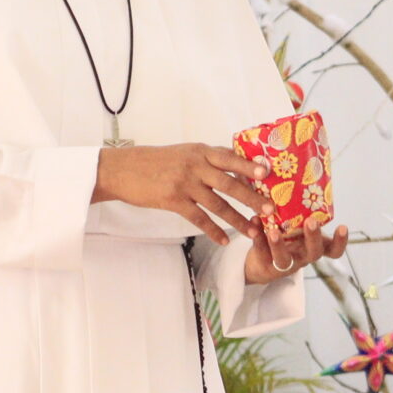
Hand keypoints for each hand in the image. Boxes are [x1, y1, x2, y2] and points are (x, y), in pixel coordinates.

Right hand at [92, 143, 269, 244]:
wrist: (123, 169)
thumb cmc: (156, 161)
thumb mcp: (184, 153)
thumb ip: (207, 159)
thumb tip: (236, 166)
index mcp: (200, 151)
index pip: (230, 157)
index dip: (249, 165)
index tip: (268, 173)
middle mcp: (195, 166)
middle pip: (230, 183)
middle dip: (252, 197)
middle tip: (269, 209)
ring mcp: (184, 183)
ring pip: (218, 204)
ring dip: (237, 220)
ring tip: (253, 232)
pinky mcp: (173, 200)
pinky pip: (199, 218)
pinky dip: (214, 230)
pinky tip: (224, 240)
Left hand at [243, 219, 349, 285]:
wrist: (262, 264)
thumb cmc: (286, 238)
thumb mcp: (296, 227)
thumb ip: (299, 210)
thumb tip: (296, 171)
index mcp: (314, 247)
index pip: (334, 250)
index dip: (340, 241)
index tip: (343, 226)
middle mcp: (303, 256)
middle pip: (313, 252)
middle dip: (313, 237)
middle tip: (311, 222)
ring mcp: (285, 264)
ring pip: (284, 258)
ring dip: (279, 245)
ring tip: (273, 231)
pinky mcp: (266, 266)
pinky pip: (261, 252)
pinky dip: (257, 238)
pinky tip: (254, 222)